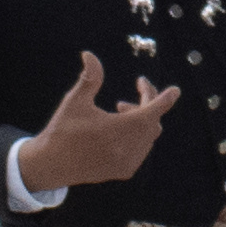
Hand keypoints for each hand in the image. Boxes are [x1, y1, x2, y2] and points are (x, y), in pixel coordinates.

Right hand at [19, 49, 180, 191]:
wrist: (50, 165)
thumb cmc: (62, 130)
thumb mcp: (75, 100)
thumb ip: (90, 77)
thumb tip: (89, 54)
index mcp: (119, 129)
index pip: (153, 110)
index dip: (165, 98)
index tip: (174, 90)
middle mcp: (128, 148)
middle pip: (152, 122)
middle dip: (147, 104)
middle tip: (134, 93)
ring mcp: (128, 162)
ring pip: (149, 137)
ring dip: (142, 121)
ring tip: (121, 111)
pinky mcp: (124, 172)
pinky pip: (142, 150)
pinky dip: (138, 137)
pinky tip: (121, 131)